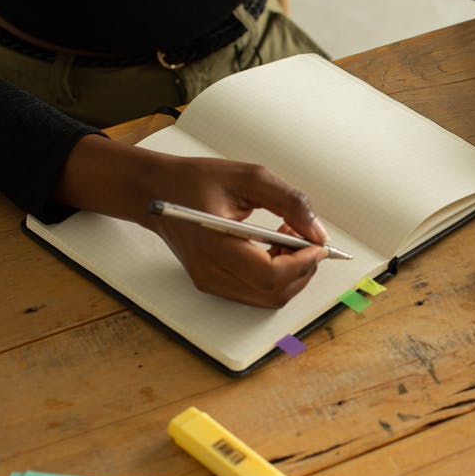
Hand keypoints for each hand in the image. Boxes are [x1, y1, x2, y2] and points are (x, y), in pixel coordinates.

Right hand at [145, 157, 328, 307]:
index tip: (318, 245)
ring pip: (268, 298)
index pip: (270, 275)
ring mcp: (209, 282)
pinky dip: (276, 276)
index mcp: (214, 245)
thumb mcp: (249, 177)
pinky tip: (273, 247)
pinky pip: (256, 292)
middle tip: (305, 238)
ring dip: (291, 273)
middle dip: (302, 269)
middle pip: (273, 293)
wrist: (156, 191)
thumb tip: (317, 232)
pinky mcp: (212, 283)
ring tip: (287, 237)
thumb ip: (289, 202)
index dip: (303, 263)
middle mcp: (209, 272)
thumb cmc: (196, 180)